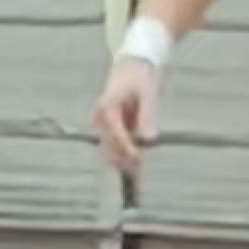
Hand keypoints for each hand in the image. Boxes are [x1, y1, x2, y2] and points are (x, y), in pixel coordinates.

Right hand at [93, 58, 161, 174]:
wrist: (133, 65)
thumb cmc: (141, 77)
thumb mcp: (148, 93)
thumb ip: (147, 115)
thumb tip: (149, 139)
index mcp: (107, 109)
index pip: (116, 136)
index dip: (128, 151)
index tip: (139, 162)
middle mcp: (100, 119)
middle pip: (109, 148)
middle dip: (124, 163)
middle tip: (138, 181)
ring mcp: (101, 125)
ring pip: (109, 151)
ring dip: (122, 164)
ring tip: (136, 184)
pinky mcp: (108, 128)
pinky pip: (113, 148)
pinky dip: (123, 158)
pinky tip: (134, 172)